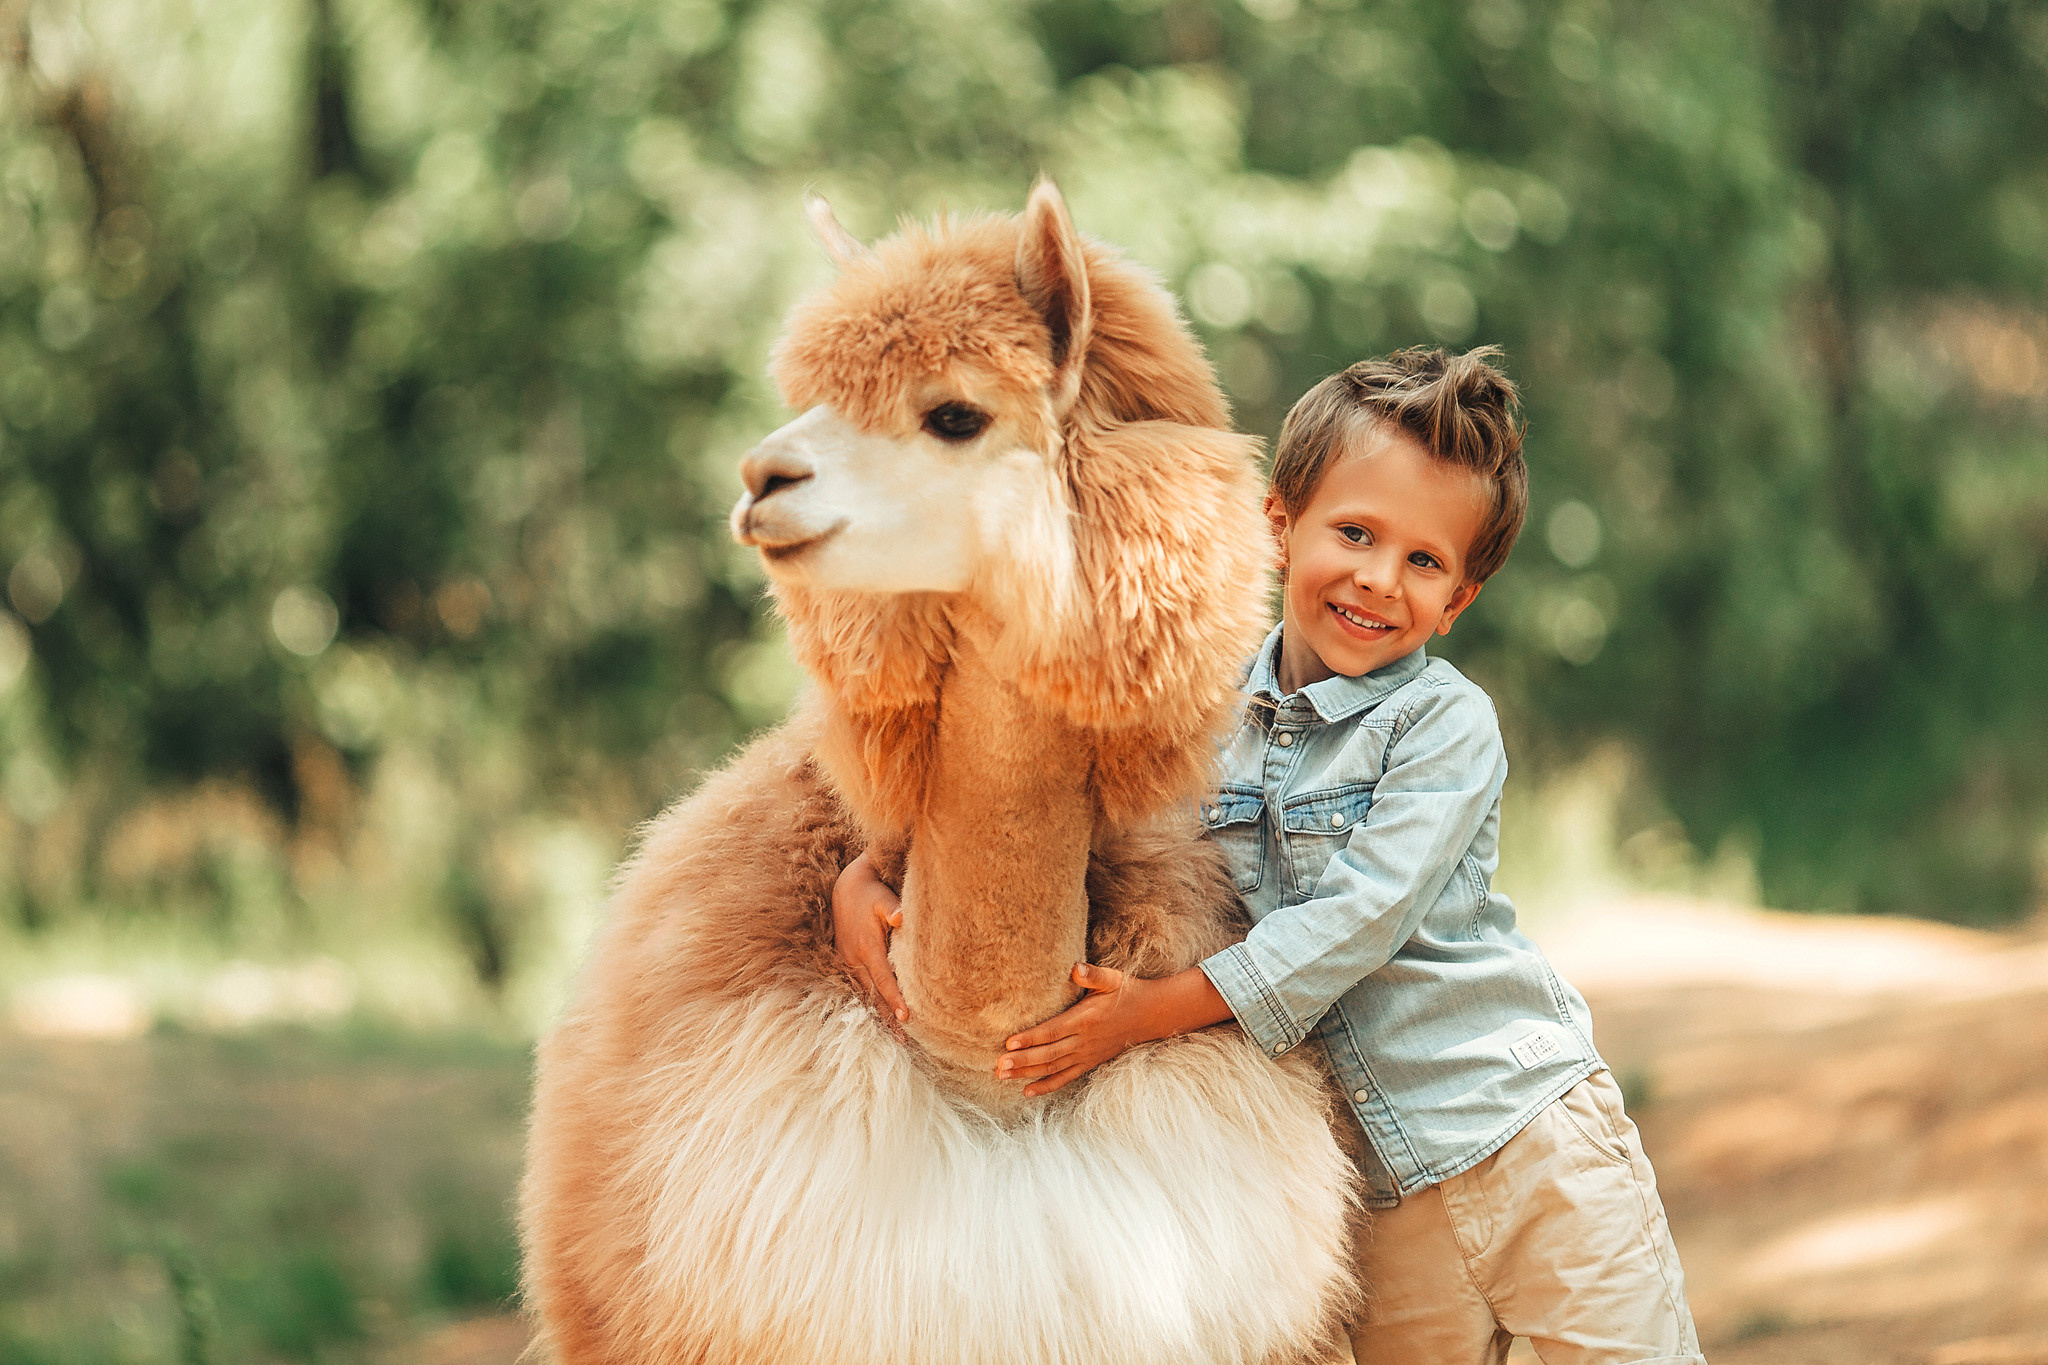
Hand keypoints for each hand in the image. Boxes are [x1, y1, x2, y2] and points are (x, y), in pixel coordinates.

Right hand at [832, 850, 907, 1022]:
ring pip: (866, 993)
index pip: (883, 979)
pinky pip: (860, 986)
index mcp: (867, 947)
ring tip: (895, 1035)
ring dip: (879, 1013)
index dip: (895, 999)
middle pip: (874, 994)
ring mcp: (848, 961)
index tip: (906, 1017)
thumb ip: (893, 909)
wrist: (846, 888)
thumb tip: (903, 917)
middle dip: (888, 1016)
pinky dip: (871, 1001)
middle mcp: (854, 958)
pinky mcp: (846, 960)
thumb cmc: (871, 894)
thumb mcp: (883, 898)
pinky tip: (881, 1016)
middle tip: (903, 1039)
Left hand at [996, 963, 1152, 1096]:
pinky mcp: (1089, 1062)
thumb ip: (1092, 975)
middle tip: (998, 1066)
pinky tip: (1027, 1091)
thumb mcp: (1112, 978)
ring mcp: (1086, 1055)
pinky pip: (1066, 1077)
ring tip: (1002, 1076)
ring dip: (1027, 1073)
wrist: (1150, 1015)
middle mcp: (1084, 1041)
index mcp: (1085, 1019)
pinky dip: (1046, 1085)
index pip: (1052, 1031)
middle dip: (1022, 1060)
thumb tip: (1075, 968)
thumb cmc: (1127, 993)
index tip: (1008, 1044)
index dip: (1030, 1038)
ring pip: (1052, 1067)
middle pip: (1048, 1054)